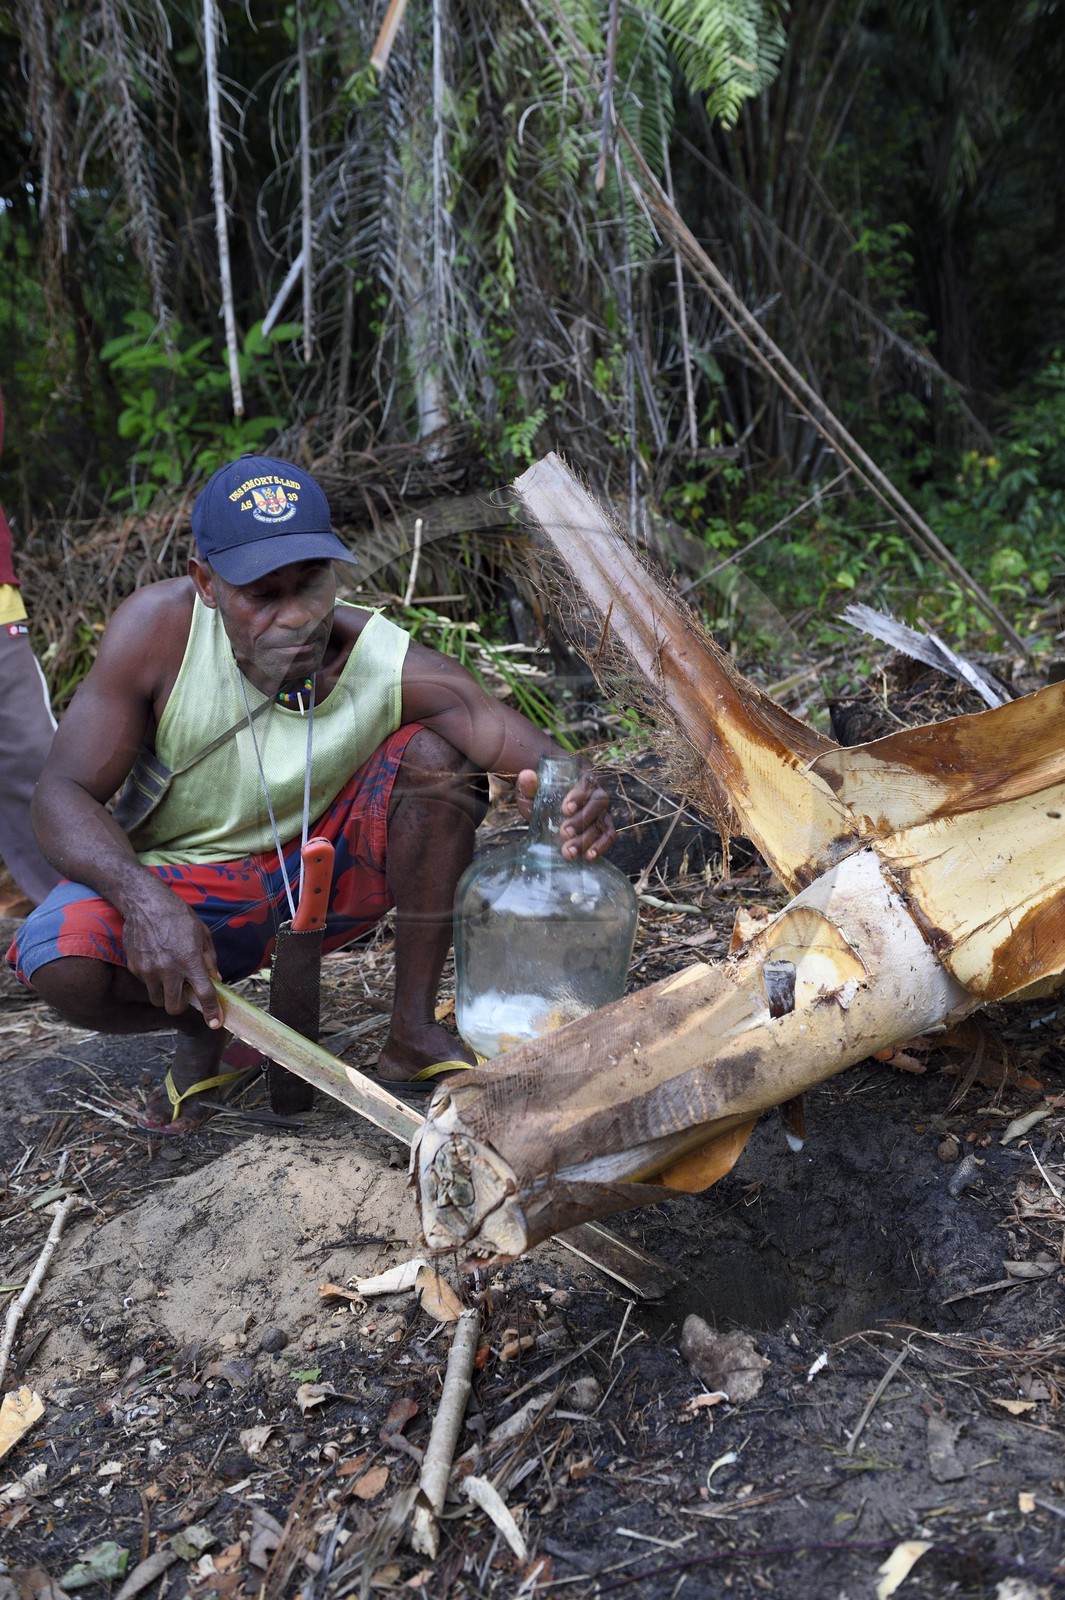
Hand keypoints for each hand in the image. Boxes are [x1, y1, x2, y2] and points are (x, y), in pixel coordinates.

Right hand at [119, 883, 223, 1026]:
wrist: (146, 903)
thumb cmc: (178, 916)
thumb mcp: (202, 934)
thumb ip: (209, 960)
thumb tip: (216, 980)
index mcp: (190, 960)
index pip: (204, 994)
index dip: (212, 1012)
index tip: (215, 1023)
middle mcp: (169, 969)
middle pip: (174, 1007)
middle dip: (181, 1006)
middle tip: (185, 994)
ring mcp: (149, 970)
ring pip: (158, 999)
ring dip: (166, 994)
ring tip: (169, 976)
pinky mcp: (135, 967)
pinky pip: (146, 983)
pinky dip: (153, 980)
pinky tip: (156, 960)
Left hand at [515, 766, 616, 859]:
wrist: (549, 804)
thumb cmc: (543, 794)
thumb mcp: (532, 791)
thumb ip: (528, 785)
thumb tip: (527, 776)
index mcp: (582, 776)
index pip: (587, 782)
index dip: (579, 796)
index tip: (565, 810)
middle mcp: (597, 791)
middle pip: (598, 803)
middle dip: (582, 820)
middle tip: (564, 833)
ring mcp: (602, 810)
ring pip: (603, 822)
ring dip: (588, 838)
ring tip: (569, 852)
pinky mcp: (603, 826)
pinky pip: (609, 835)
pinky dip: (601, 846)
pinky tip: (589, 857)